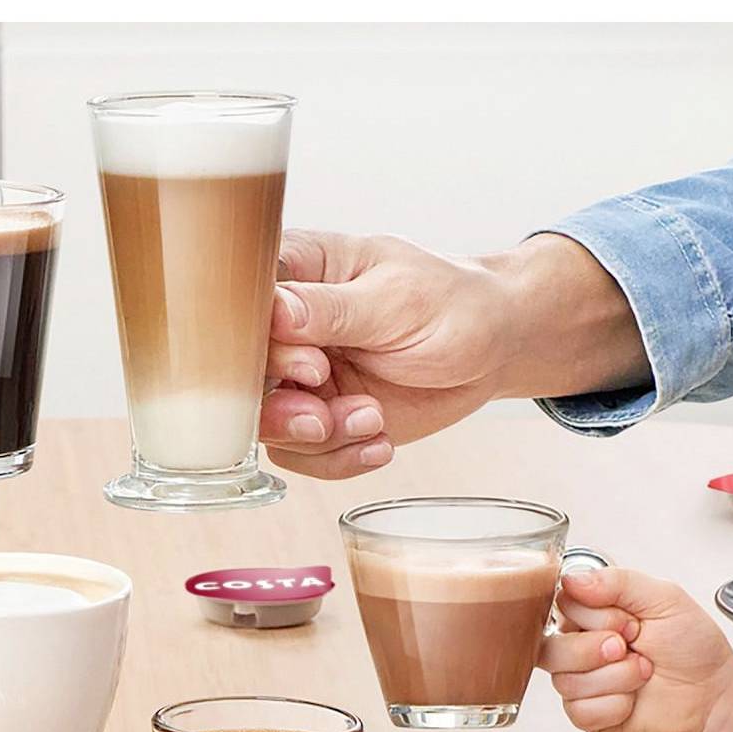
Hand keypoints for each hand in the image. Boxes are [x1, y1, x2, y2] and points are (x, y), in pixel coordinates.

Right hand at [258, 230, 647, 477]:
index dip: (261, 346)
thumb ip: (333, 309)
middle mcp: (285, 327)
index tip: (312, 363)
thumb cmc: (451, 302)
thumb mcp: (398, 297)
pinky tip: (379, 443)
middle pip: (240, 376)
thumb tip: (275, 311)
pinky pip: (301, 456)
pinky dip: (339, 459)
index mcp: (294, 272)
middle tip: (326, 408)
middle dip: (282, 406)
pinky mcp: (321, 418)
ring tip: (371, 420)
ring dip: (317, 437)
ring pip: (265, 424)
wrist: (492, 346)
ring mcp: (299, 377)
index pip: (239, 306)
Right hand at [538, 568, 732, 731]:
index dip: (595, 617)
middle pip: (551, 648)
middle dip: (598, 650)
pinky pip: (579, 712)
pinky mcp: (588, 716)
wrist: (713, 696)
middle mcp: (580, 647)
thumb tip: (572, 579)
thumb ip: (619, 582)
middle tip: (631, 648)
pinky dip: (615, 706)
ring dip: (616, 679)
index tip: (630, 622)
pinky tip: (633, 701)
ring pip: (565, 682)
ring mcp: (581, 682)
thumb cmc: (692, 647)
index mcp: (593, 614)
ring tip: (642, 673)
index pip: (562, 607)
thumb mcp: (665, 599)